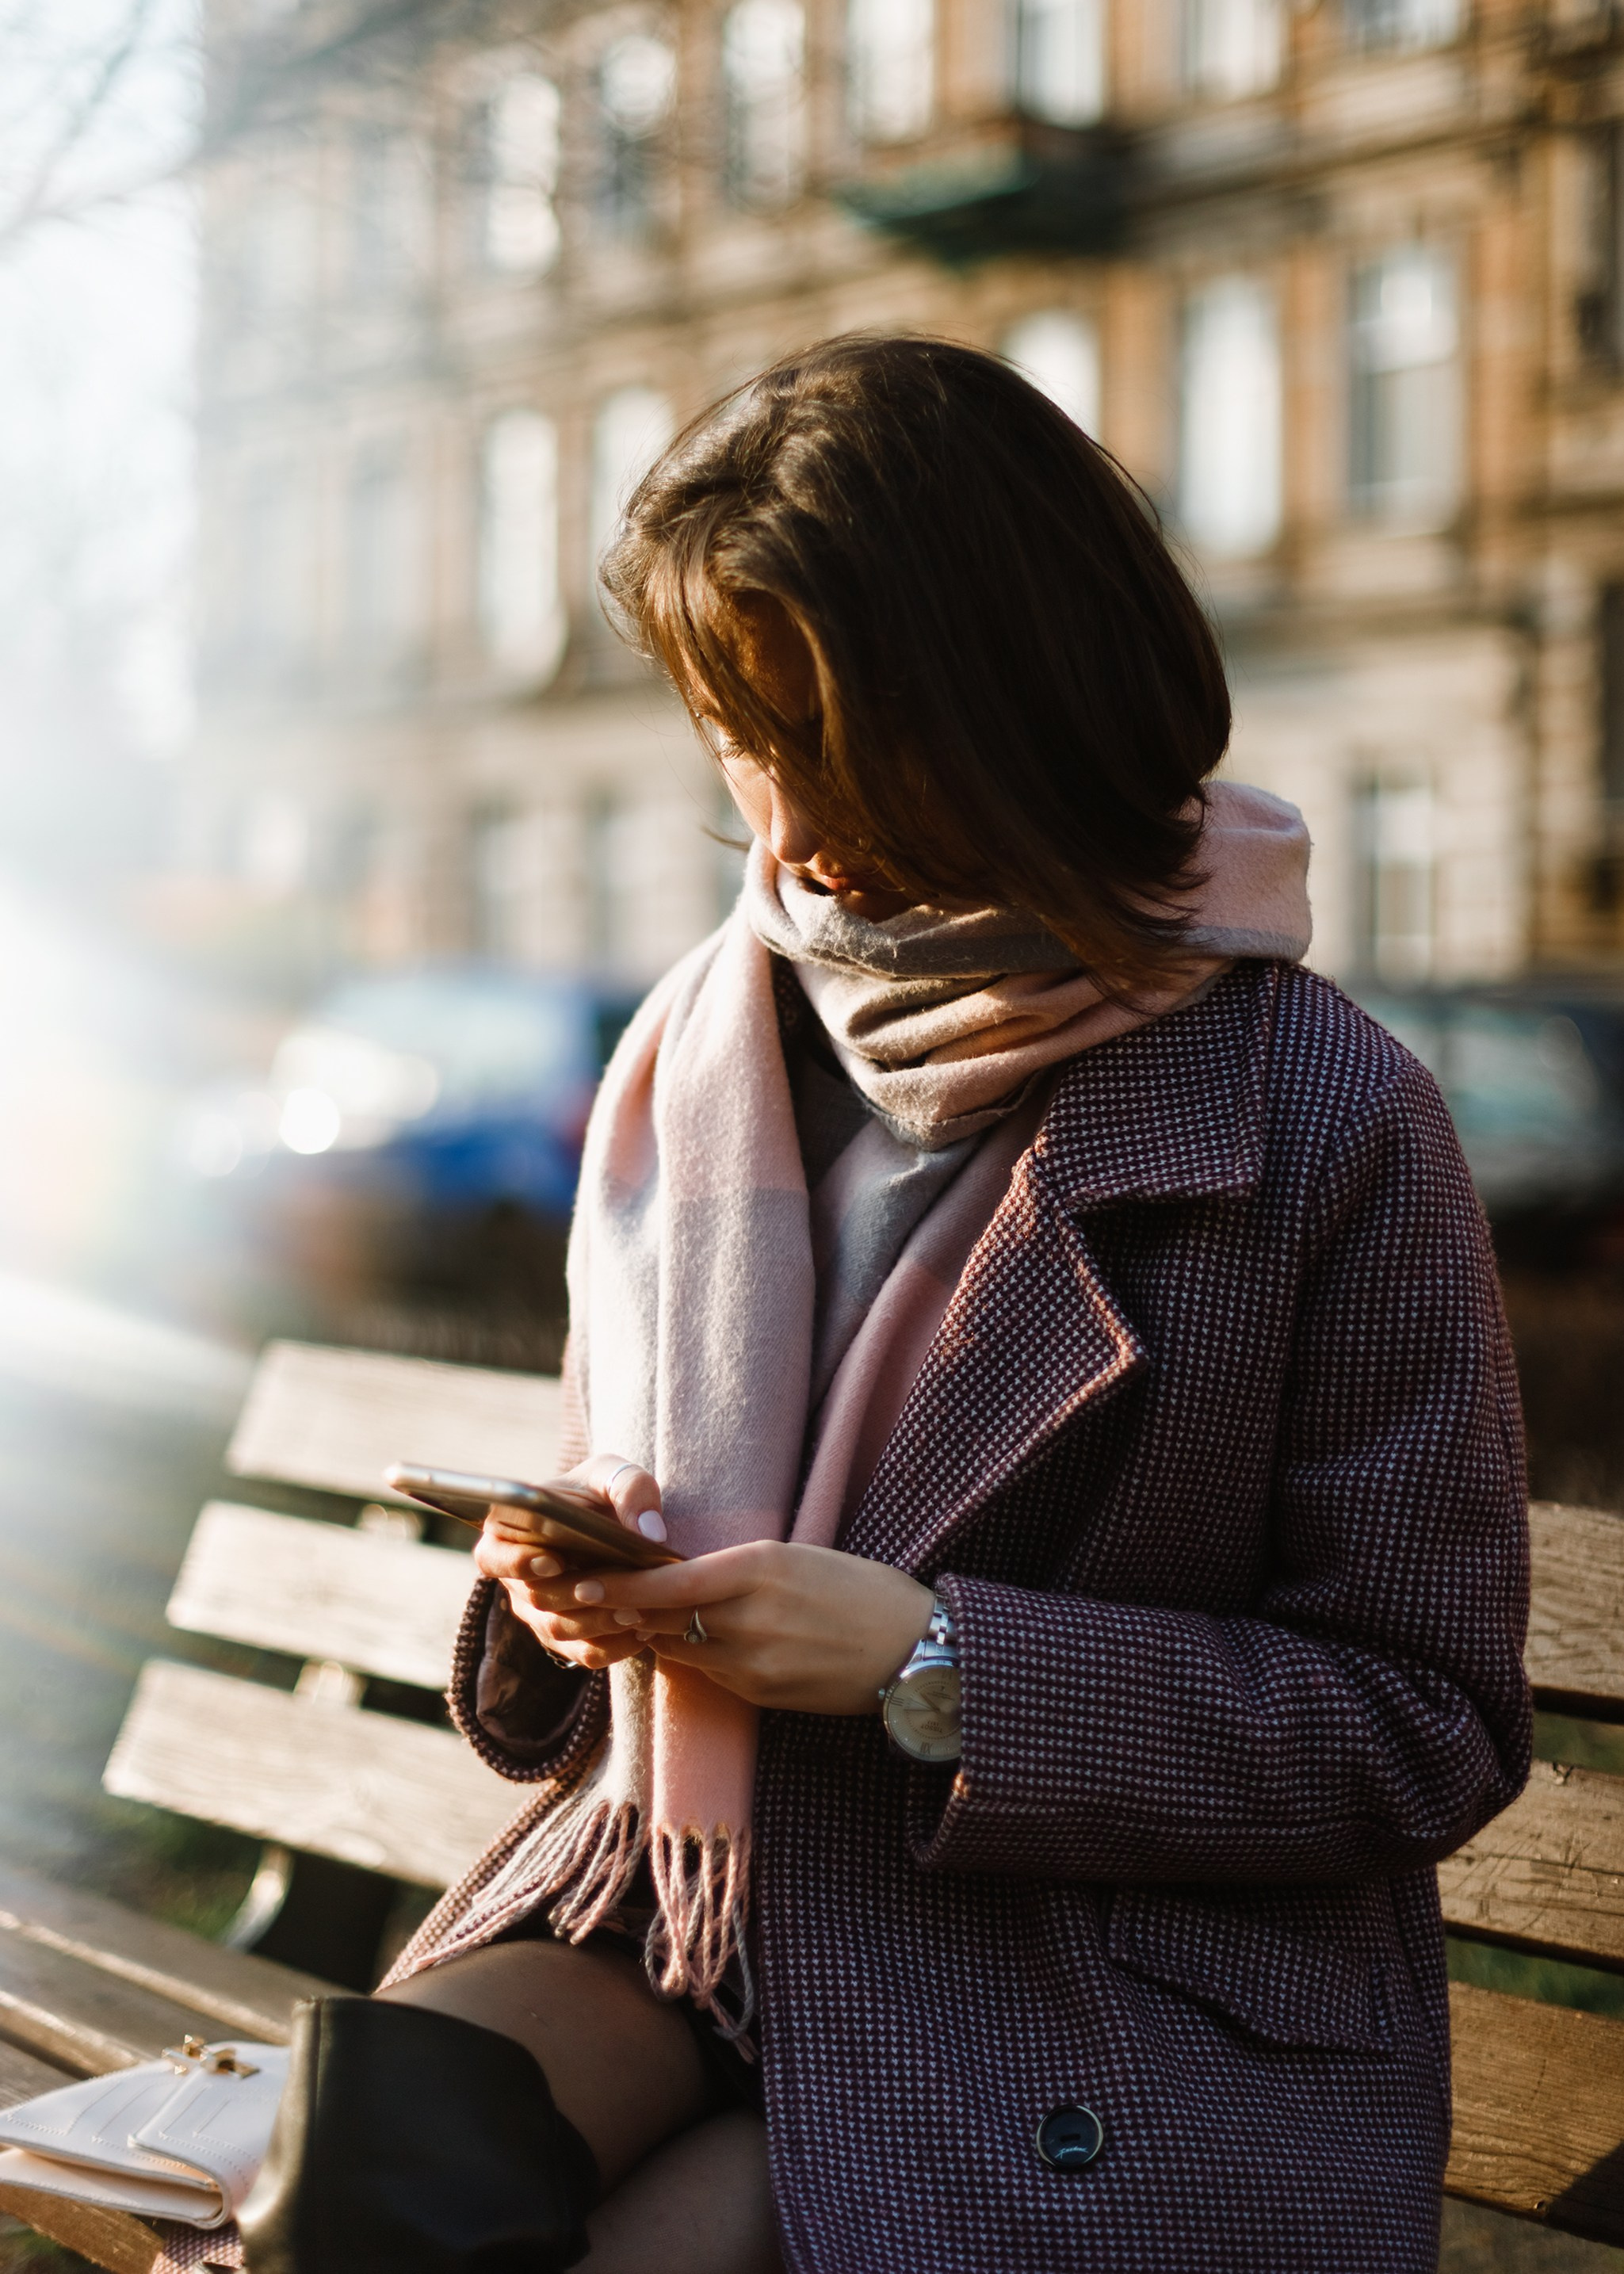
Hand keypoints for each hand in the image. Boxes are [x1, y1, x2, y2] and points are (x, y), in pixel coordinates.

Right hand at [474, 1453, 667, 1673]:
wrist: (616, 1524)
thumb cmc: (603, 1493)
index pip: (493, 1556)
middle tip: (613, 1593)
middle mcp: (517, 1579)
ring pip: (559, 1629)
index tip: (554, 1561)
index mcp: (508, 1533)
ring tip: (637, 1612)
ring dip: (598, 1624)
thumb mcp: (616, 1476)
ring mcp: (539, 1612)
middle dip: (575, 1597)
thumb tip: (649, 1532)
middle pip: (535, 1598)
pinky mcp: (567, 1637)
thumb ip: (631, 1491)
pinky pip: (584, 1653)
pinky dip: (614, 1646)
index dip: (517, 1562)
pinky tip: (645, 1632)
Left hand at [527, 1538, 935, 1716]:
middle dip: (625, 1611)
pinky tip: (699, 1644)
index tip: (582, 1579)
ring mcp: (755, 1663)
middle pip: (663, 1618)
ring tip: (635, 1618)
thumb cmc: (863, 1591)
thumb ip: (743, 1570)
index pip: (669, 1580)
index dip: (620, 1584)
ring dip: (659, 1635)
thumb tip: (688, 1574)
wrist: (916, 1651)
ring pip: (681, 1648)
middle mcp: (750, 1617)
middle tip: (587, 1599)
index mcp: (761, 1568)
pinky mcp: (763, 1695)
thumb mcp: (801, 1558)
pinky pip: (712, 1674)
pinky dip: (698, 1657)